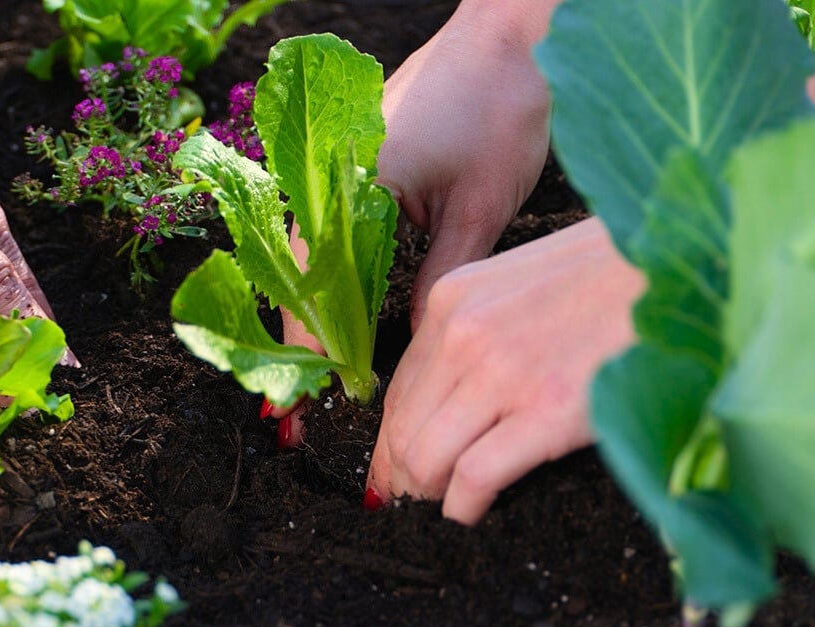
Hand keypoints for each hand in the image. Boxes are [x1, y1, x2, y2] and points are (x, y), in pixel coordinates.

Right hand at [267, 8, 553, 442]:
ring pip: (317, 249)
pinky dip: (341, 266)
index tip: (310, 402)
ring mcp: (337, 159)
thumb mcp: (480, 212)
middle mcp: (328, 172)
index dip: (313, 350)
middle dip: (309, 338)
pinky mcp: (356, 152)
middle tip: (309, 400)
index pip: (314, 287)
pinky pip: (334, 221)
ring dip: (322, 305)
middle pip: (304, 273)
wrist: (509, 34)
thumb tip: (414, 349)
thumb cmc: (501, 111)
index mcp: (348, 187)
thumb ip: (438, 283)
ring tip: (328, 365)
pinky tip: (352, 302)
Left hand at [366, 218, 643, 522]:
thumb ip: (485, 323)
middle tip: (417, 503)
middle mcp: (464, 332)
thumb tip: (461, 386)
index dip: (393, 439)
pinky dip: (464, 508)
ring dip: (429, 495)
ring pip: (424, 458)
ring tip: (447, 509)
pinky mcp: (545, 411)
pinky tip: (475, 514)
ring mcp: (501, 372)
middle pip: (403, 429)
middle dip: (404, 475)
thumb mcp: (528, 278)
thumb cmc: (621, 268)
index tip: (396, 470)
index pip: (401, 388)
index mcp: (455, 297)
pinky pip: (474, 478)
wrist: (689, 260)